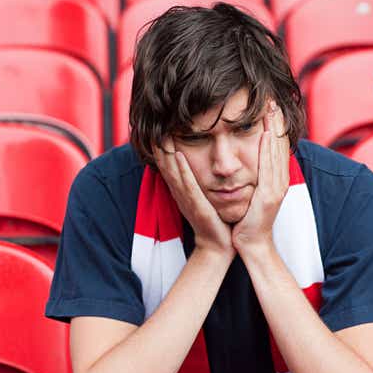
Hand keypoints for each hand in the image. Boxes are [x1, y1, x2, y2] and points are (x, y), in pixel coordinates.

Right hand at [153, 137, 234, 257]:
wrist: (219, 246)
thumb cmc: (214, 221)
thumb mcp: (202, 199)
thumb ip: (197, 184)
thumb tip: (195, 168)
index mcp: (181, 191)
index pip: (167, 166)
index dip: (161, 149)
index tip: (158, 130)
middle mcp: (180, 194)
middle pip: (165, 166)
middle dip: (159, 147)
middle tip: (153, 126)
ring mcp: (186, 200)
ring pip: (172, 172)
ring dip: (166, 153)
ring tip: (161, 134)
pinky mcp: (196, 206)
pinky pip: (188, 184)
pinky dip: (182, 169)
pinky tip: (178, 155)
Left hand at [232, 101, 289, 253]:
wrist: (251, 244)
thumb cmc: (247, 220)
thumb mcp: (252, 194)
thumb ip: (252, 177)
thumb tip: (246, 161)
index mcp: (275, 179)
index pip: (277, 147)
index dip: (276, 126)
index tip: (271, 106)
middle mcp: (279, 181)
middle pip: (281, 145)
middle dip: (278, 122)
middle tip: (273, 99)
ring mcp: (277, 188)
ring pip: (277, 152)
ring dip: (275, 129)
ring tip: (272, 109)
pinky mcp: (270, 196)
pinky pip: (270, 168)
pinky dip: (269, 150)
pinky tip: (267, 135)